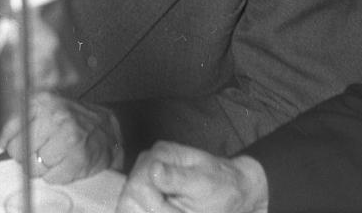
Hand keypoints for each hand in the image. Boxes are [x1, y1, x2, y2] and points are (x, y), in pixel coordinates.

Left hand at [0, 92, 121, 184]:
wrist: (107, 130)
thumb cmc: (73, 121)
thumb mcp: (45, 109)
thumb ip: (20, 120)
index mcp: (40, 100)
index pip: (7, 128)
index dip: (6, 142)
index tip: (9, 145)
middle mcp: (53, 115)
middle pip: (17, 150)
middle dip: (25, 156)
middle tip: (40, 150)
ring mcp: (66, 137)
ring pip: (33, 167)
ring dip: (42, 167)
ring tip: (56, 155)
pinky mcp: (77, 158)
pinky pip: (51, 178)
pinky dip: (57, 175)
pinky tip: (66, 162)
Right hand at [117, 142, 269, 212]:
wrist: (233, 189)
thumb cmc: (222, 187)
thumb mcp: (204, 184)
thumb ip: (177, 178)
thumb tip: (153, 169)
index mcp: (161, 154)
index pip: (137, 185)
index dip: (155, 206)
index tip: (178, 212)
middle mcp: (147, 162)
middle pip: (128, 198)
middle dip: (152, 211)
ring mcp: (145, 176)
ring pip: (128, 205)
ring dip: (150, 212)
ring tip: (177, 211)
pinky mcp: (147, 191)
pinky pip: (135, 208)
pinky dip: (150, 211)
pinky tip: (169, 210)